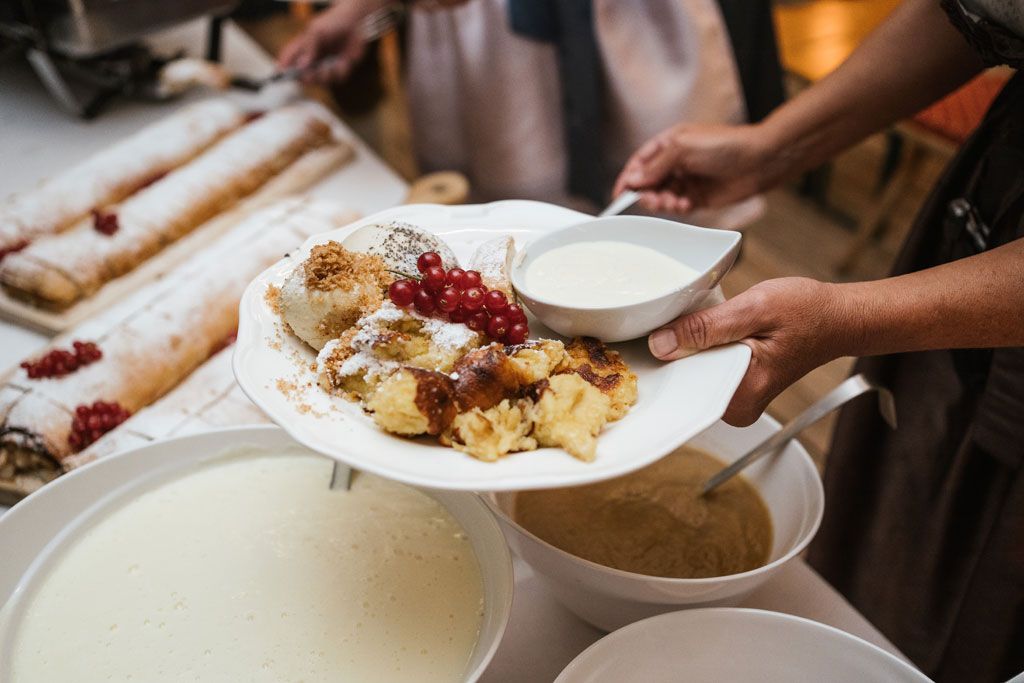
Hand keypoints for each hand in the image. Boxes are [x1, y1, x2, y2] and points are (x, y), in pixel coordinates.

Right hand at [277, 0, 385, 84]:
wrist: (357, 21)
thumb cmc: (334, 22)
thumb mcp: (316, 32)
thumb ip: (308, 49)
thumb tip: (301, 66)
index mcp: (304, 47)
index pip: (289, 59)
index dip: (284, 69)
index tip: (281, 75)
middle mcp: (314, 58)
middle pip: (304, 76)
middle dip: (307, 78)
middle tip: (310, 75)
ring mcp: (327, 63)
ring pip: (321, 80)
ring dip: (325, 76)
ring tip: (329, 68)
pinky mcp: (341, 67)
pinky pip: (338, 78)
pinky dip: (340, 72)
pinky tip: (344, 62)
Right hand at [613, 122, 784, 215]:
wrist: (758, 161)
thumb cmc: (724, 145)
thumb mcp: (682, 148)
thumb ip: (655, 165)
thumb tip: (633, 179)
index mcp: (670, 144)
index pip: (640, 162)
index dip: (628, 177)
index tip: (619, 194)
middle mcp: (676, 162)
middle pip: (649, 182)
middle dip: (646, 193)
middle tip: (650, 200)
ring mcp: (687, 180)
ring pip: (662, 196)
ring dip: (663, 202)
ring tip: (672, 202)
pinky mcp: (699, 197)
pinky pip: (679, 206)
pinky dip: (678, 208)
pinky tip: (686, 205)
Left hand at [648, 278, 852, 425]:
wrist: (837, 317)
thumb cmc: (807, 312)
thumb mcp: (755, 308)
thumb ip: (707, 328)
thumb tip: (661, 344)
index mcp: (740, 397)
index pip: (682, 383)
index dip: (663, 356)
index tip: (653, 335)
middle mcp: (736, 408)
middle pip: (684, 379)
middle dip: (676, 350)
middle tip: (681, 322)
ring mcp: (736, 400)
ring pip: (692, 373)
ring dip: (688, 347)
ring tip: (701, 325)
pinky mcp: (735, 388)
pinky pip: (704, 370)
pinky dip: (700, 349)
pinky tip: (709, 334)